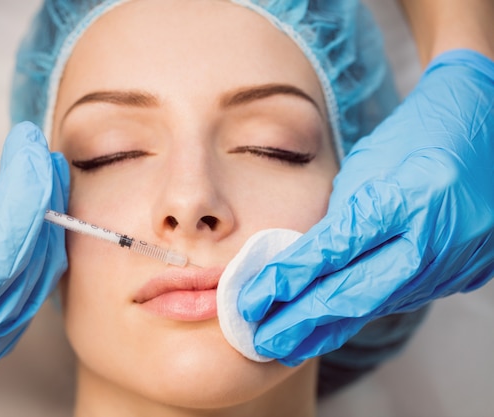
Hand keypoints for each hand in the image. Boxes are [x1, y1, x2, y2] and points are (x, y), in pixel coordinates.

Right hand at [0, 121, 68, 369]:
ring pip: (47, 260)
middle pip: (33, 254)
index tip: (27, 149)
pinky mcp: (18, 313)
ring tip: (48, 162)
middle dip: (40, 194)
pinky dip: (45, 226)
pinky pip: (43, 265)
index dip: (21, 198)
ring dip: (51, 206)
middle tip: (36, 145)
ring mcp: (9, 326)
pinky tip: (47, 192)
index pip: (3, 254)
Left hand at [237, 49, 493, 365]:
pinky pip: (400, 300)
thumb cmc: (419, 133)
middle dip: (301, 322)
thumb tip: (304, 260)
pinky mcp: (461, 273)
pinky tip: (333, 325)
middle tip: (261, 341)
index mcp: (404, 199)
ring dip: (329, 327)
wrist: (489, 127)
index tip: (251, 299)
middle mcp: (431, 239)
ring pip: (377, 305)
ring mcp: (451, 262)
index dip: (287, 280)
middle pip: (355, 293)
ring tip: (289, 343)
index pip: (333, 251)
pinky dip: (362, 313)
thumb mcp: (368, 166)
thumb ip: (339, 217)